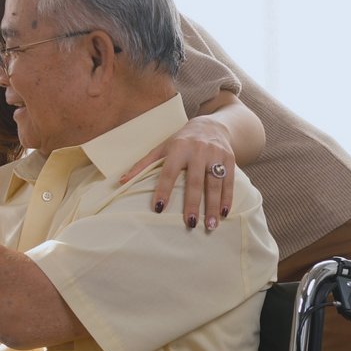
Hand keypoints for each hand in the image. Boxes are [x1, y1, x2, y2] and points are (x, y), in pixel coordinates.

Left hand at [120, 115, 234, 230]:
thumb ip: (143, 165)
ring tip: (210, 226)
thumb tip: (121, 181)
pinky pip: (229, 181)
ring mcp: (216, 155)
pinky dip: (227, 198)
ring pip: (215, 183)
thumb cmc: (181, 140)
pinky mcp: (230, 159)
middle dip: (193, 203)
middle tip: (190, 224)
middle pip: (195, 181)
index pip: (169, 172)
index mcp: (179, 148)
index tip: (159, 209)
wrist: (211, 125)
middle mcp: (198, 150)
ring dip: (213, 206)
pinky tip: (224, 214)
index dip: (163, 190)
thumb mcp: (162, 148)